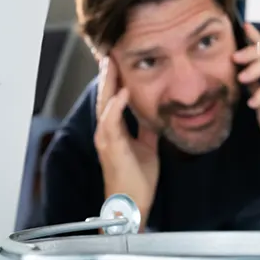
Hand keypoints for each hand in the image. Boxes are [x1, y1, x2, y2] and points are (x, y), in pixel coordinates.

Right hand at [93, 56, 158, 214]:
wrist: (132, 204)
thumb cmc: (137, 179)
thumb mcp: (147, 147)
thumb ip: (147, 129)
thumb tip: (155, 113)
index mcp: (114, 131)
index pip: (112, 99)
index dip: (114, 81)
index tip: (117, 62)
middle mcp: (106, 133)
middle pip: (104, 97)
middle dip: (107, 75)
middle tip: (109, 54)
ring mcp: (106, 140)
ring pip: (104, 105)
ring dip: (108, 84)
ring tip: (111, 65)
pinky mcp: (112, 148)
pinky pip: (111, 123)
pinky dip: (116, 106)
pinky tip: (123, 92)